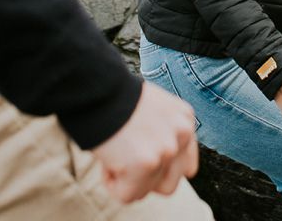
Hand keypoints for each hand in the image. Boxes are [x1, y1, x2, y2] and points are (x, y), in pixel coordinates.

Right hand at [91, 82, 199, 202]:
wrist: (96, 88)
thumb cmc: (114, 98)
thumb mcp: (150, 108)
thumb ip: (162, 133)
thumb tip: (157, 164)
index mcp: (185, 119)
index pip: (185, 165)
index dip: (158, 167)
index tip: (139, 157)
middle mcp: (182, 134)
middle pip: (169, 182)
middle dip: (145, 177)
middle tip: (124, 158)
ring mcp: (166, 149)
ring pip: (148, 190)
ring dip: (129, 181)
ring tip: (114, 157)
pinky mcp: (146, 163)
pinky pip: (128, 194)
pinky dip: (112, 183)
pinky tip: (106, 161)